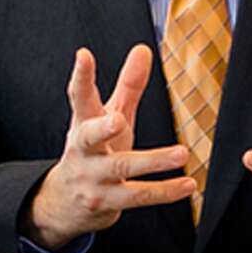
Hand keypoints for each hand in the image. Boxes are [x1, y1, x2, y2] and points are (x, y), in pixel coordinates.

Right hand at [23, 46, 195, 250]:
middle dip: (103, 128)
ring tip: (181, 154)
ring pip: (122, 169)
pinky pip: (138, 197)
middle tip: (118, 119)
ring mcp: (93, 178)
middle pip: (90, 137)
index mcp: (83, 124)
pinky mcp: (106, 203)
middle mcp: (84, 150)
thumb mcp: (108, 116)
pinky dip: (165, 192)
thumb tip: (143, 49)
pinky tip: (188, 185)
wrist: (63, 203)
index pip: (79, 97)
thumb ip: (128, 85)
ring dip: (153, 162)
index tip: (83, 55)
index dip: (81, 76)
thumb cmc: (93, 151)